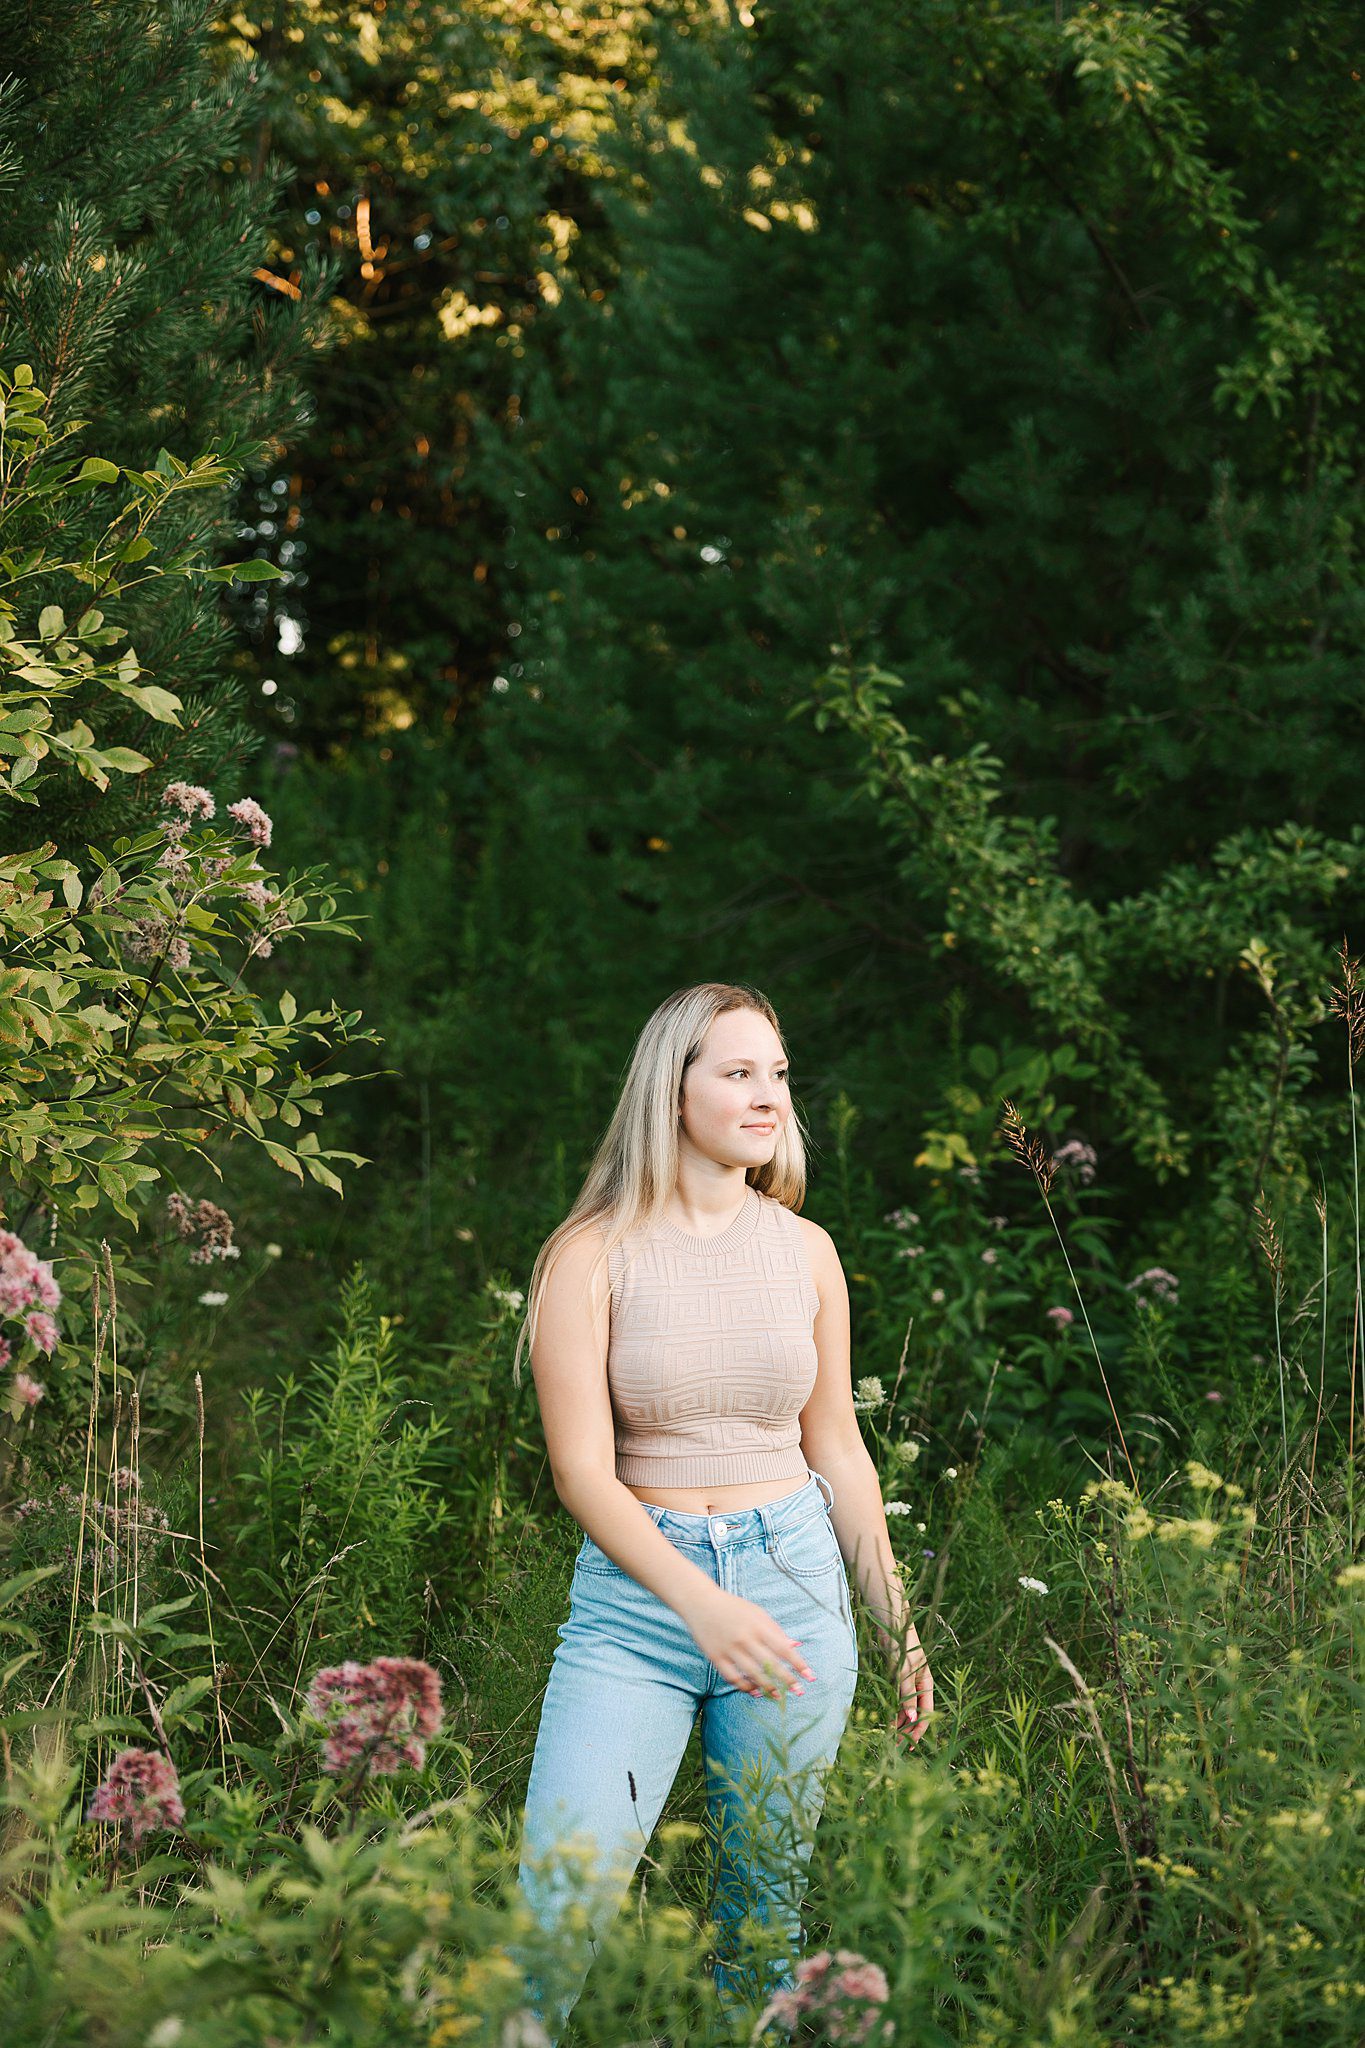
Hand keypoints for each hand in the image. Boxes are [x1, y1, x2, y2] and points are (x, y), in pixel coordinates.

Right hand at [684, 1587, 816, 1699]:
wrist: (700, 1602)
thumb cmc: (734, 1607)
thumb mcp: (757, 1613)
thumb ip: (776, 1630)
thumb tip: (796, 1647)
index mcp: (758, 1625)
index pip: (783, 1648)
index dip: (798, 1664)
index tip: (810, 1677)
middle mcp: (745, 1638)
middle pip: (770, 1664)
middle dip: (787, 1680)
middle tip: (799, 1692)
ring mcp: (729, 1648)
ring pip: (752, 1675)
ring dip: (768, 1687)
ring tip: (778, 1696)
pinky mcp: (715, 1657)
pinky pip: (733, 1678)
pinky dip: (744, 1687)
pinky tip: (754, 1691)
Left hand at [893, 1642, 932, 1746]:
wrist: (890, 1621)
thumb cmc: (901, 1644)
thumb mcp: (904, 1671)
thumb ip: (908, 1695)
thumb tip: (913, 1719)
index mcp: (926, 1683)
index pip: (926, 1713)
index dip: (919, 1730)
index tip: (909, 1744)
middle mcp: (919, 1684)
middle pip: (917, 1712)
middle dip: (908, 1729)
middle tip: (896, 1745)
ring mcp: (908, 1680)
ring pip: (907, 1707)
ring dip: (901, 1722)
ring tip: (891, 1736)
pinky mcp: (897, 1676)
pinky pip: (898, 1698)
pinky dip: (894, 1710)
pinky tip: (888, 1719)